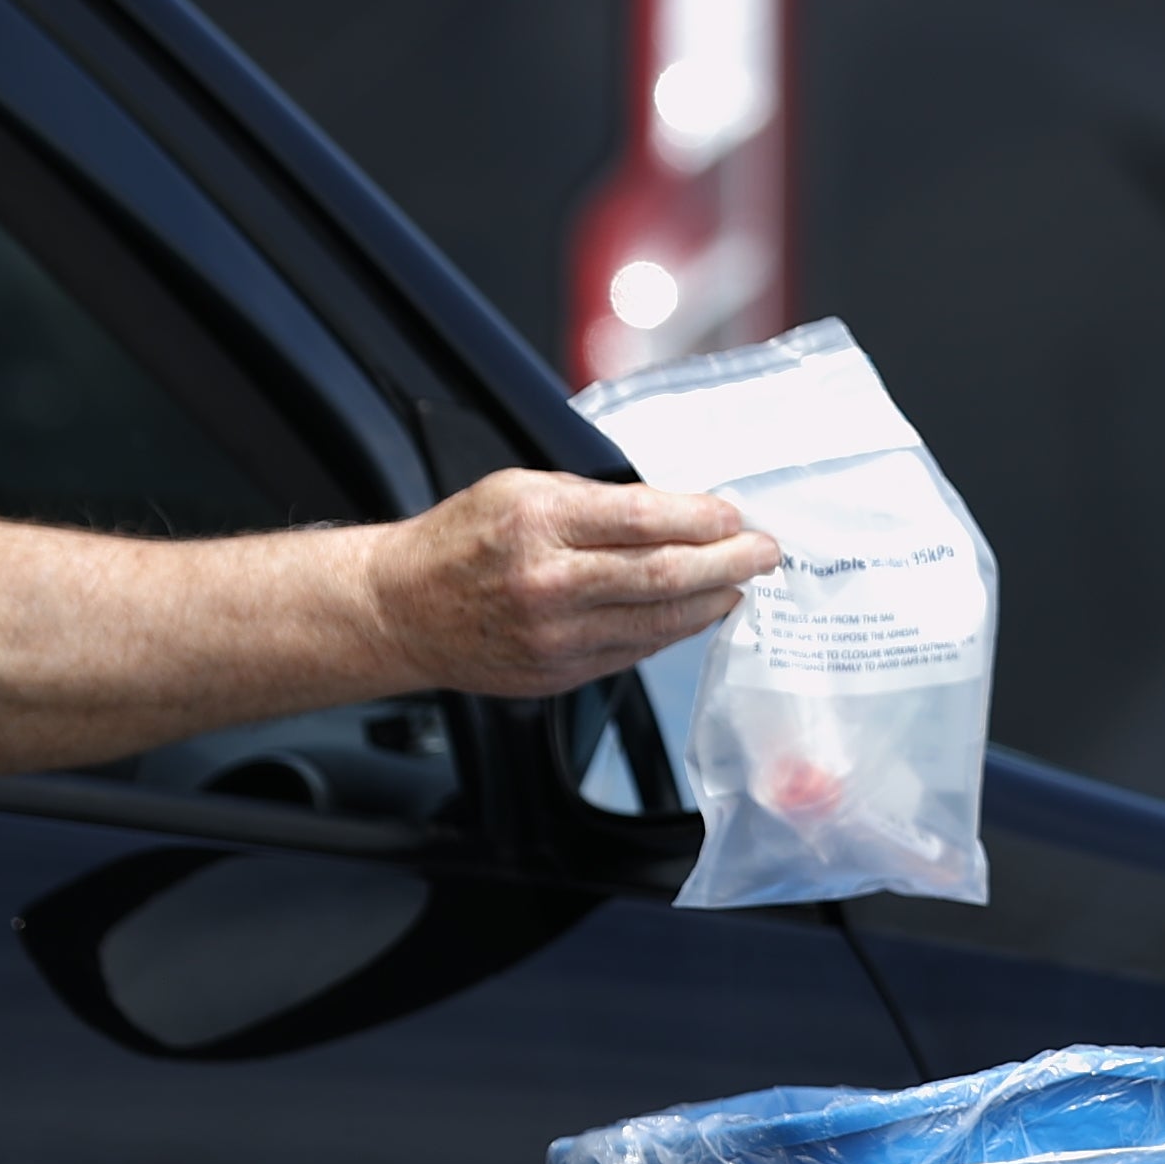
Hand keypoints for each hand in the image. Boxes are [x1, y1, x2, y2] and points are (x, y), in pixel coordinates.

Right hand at [367, 470, 778, 697]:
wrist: (399, 610)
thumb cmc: (460, 541)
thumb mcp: (521, 489)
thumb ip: (597, 499)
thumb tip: (675, 507)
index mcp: (539, 524)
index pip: (646, 519)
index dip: (704, 518)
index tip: (736, 515)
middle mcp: (549, 584)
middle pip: (667, 574)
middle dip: (730, 561)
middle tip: (764, 552)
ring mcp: (556, 637)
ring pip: (661, 621)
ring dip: (714, 600)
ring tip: (742, 582)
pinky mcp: (560, 674)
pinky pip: (637, 650)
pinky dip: (676, 629)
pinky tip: (697, 610)